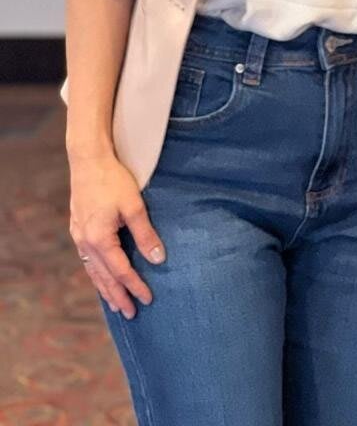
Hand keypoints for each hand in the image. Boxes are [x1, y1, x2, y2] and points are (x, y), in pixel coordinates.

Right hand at [69, 151, 164, 318]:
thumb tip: (158, 259)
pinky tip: (101, 277)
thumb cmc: (113, 180)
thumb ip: (145, 234)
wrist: (88, 160)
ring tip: (115, 304)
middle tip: (130, 314)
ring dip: (105, 289)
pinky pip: (88, 260)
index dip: (135, 286)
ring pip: (93, 271)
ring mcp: (79, 237)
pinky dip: (96, 274)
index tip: (148, 299)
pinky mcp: (78, 229)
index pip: (120, 271)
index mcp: (99, 239)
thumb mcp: (134, 206)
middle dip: (118, 296)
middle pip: (103, 277)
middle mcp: (85, 243)